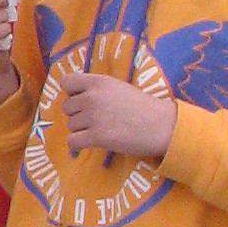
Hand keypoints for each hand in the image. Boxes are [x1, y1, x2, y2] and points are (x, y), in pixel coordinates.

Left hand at [58, 69, 176, 161]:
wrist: (160, 126)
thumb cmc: (143, 107)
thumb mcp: (118, 87)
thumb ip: (98, 89)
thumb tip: (77, 97)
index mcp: (98, 82)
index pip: (66, 81)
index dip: (71, 92)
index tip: (80, 99)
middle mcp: (92, 97)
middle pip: (66, 107)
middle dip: (77, 114)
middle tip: (93, 119)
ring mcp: (93, 117)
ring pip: (70, 125)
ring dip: (80, 129)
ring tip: (97, 131)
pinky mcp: (96, 137)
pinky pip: (72, 141)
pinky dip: (76, 145)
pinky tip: (87, 143)